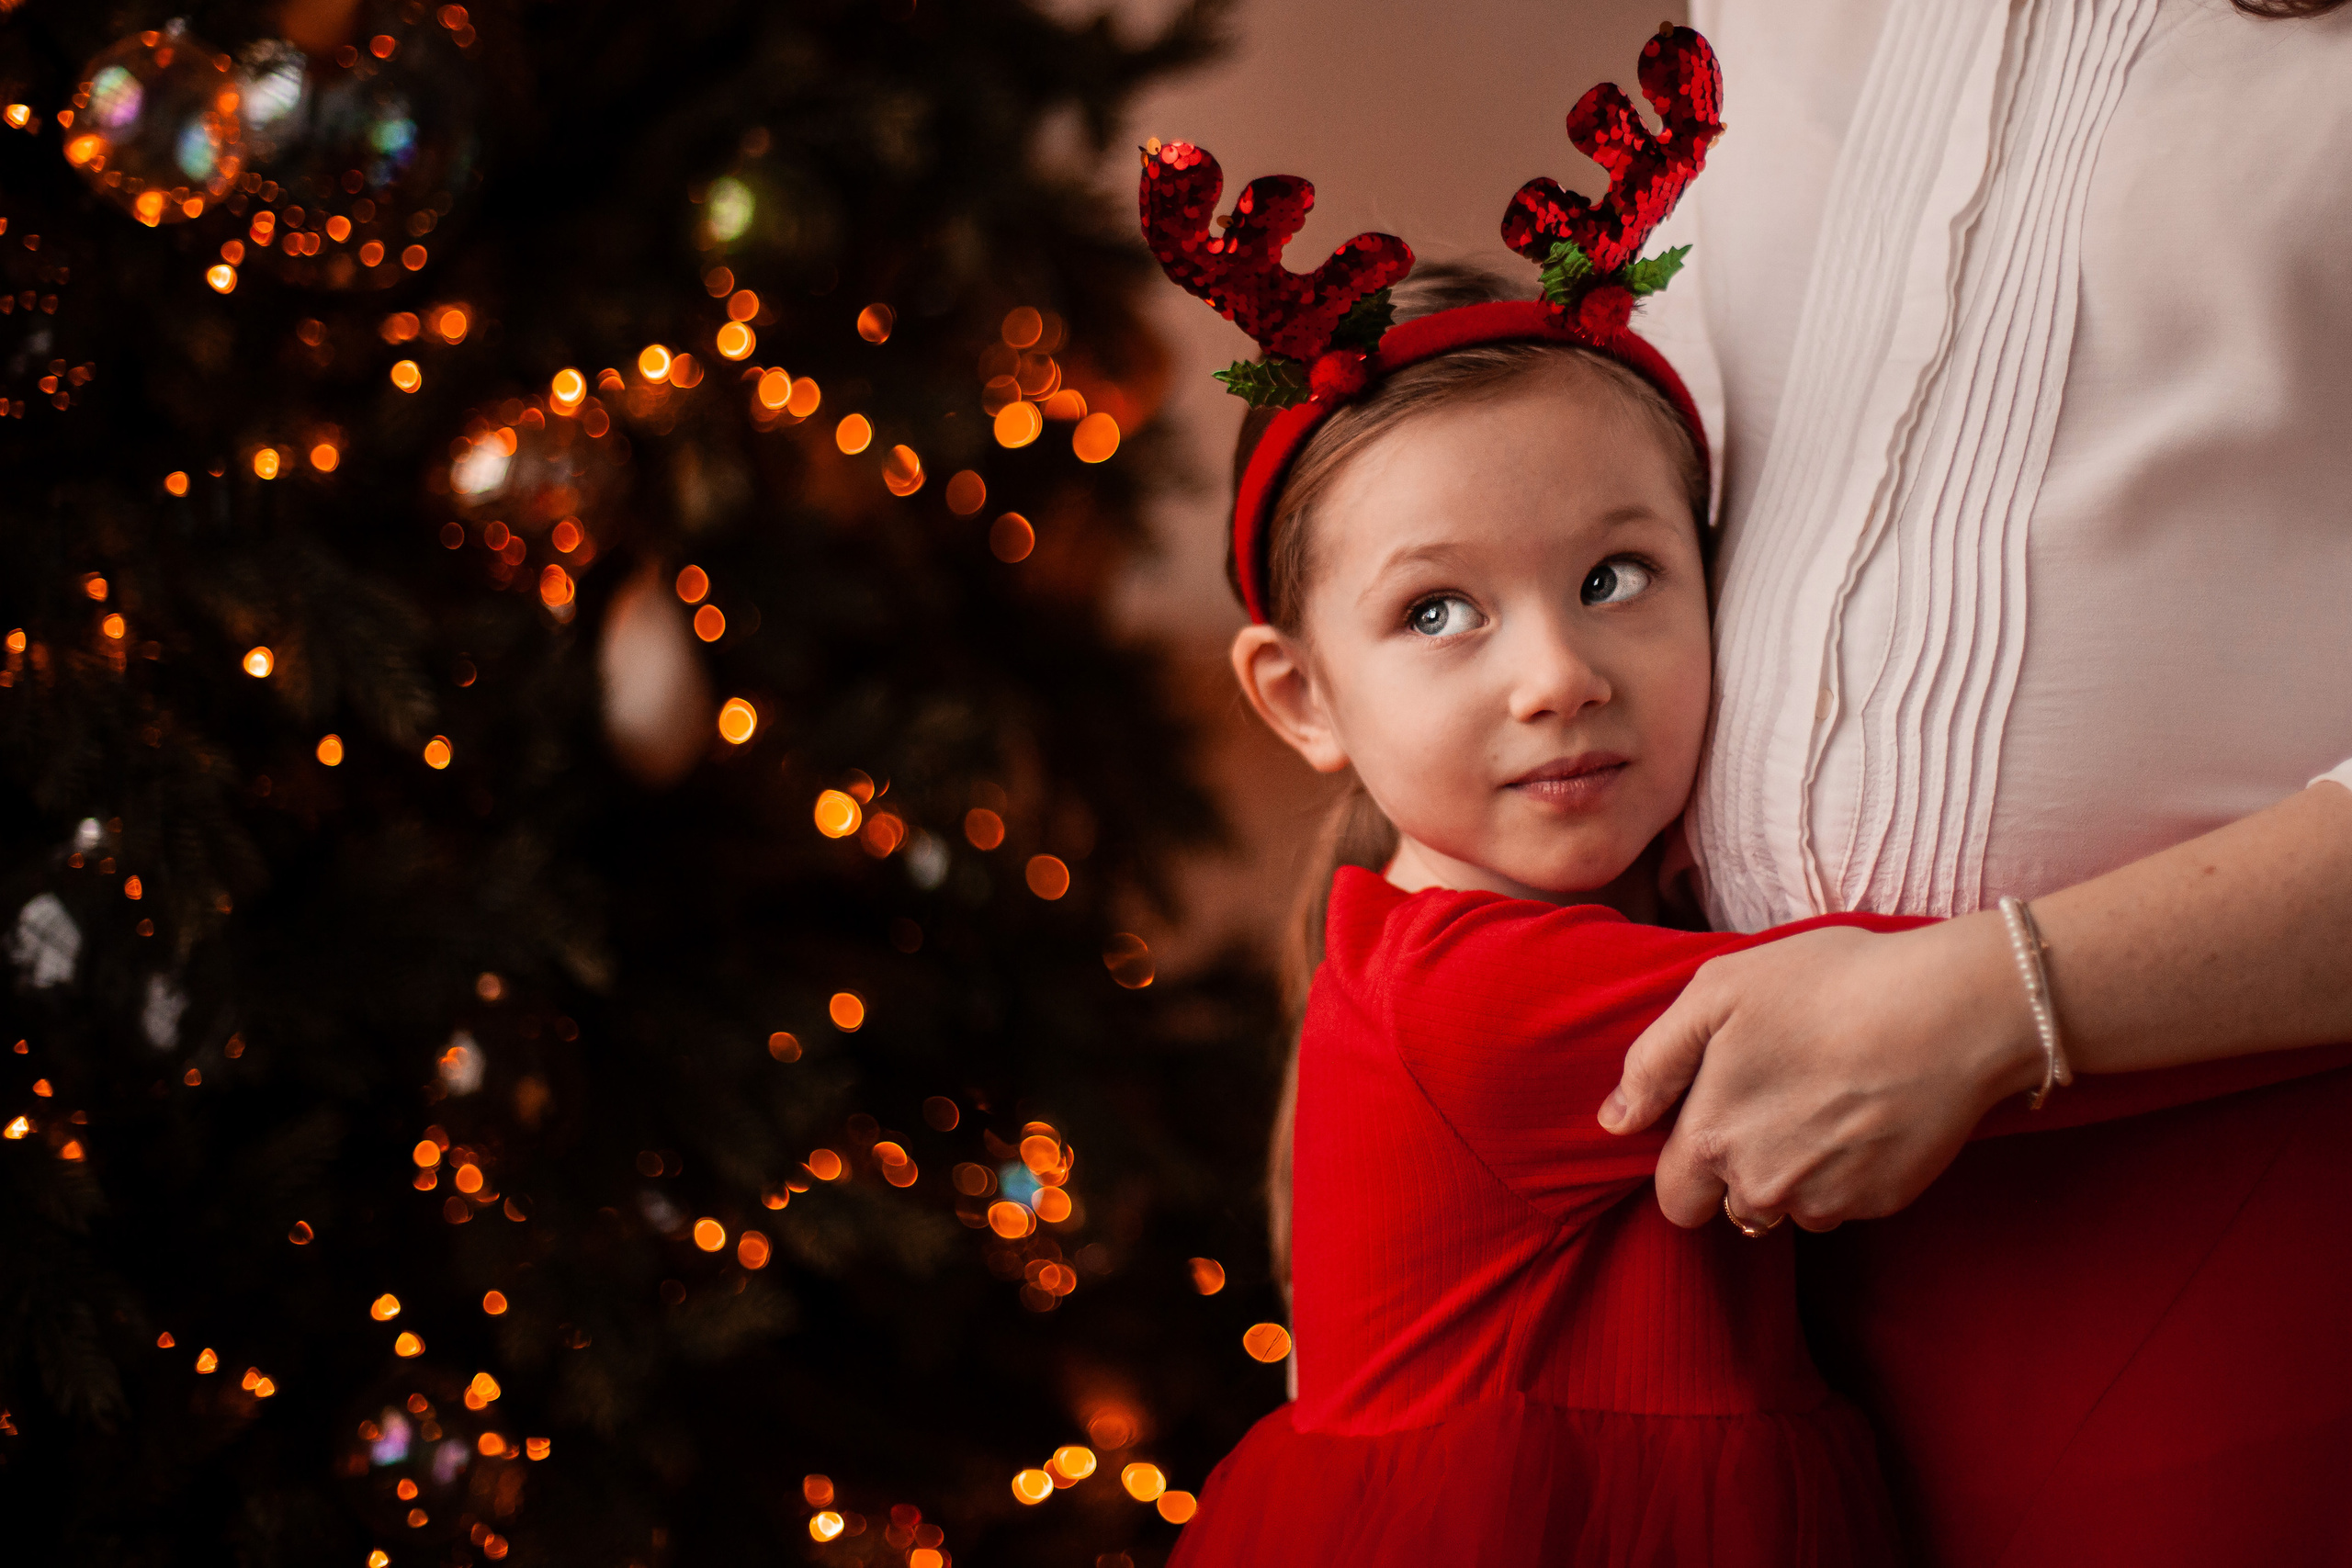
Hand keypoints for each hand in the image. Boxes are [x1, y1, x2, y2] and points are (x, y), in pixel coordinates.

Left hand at [1598, 914, 2046, 1228]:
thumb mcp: (1717, 994)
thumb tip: (1615, 1121)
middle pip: (1730, 1208)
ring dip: (1794, 1172)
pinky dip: (1846, 1169)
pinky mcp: (1883, 1200)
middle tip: (1771, 1103)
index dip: (1686, 1160)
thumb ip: (1652, 1063)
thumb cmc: (1826, 986)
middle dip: (1737, 1172)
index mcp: (1711, 1141)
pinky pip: (1845, 1200)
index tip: (1715, 1115)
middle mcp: (1762, 1186)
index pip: (1674, 1197)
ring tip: (1822, 1099)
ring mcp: (1828, 1200)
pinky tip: (1863, 1111)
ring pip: (1790, 1206)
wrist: (1951, 1009)